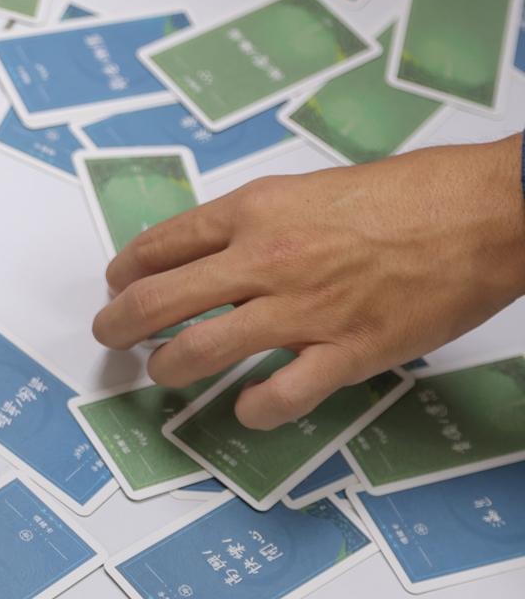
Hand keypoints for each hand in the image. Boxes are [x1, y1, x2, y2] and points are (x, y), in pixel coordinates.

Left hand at [91, 136, 524, 428]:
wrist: (488, 213)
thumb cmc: (414, 196)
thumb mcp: (314, 189)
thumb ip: (262, 221)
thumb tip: (217, 249)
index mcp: (256, 211)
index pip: (161, 244)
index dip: (127, 269)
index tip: (118, 282)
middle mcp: (265, 259)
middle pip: (158, 300)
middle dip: (120, 324)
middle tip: (111, 336)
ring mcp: (302, 310)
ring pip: (199, 350)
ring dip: (169, 367)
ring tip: (162, 370)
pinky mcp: (345, 353)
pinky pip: (277, 396)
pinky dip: (253, 409)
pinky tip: (246, 407)